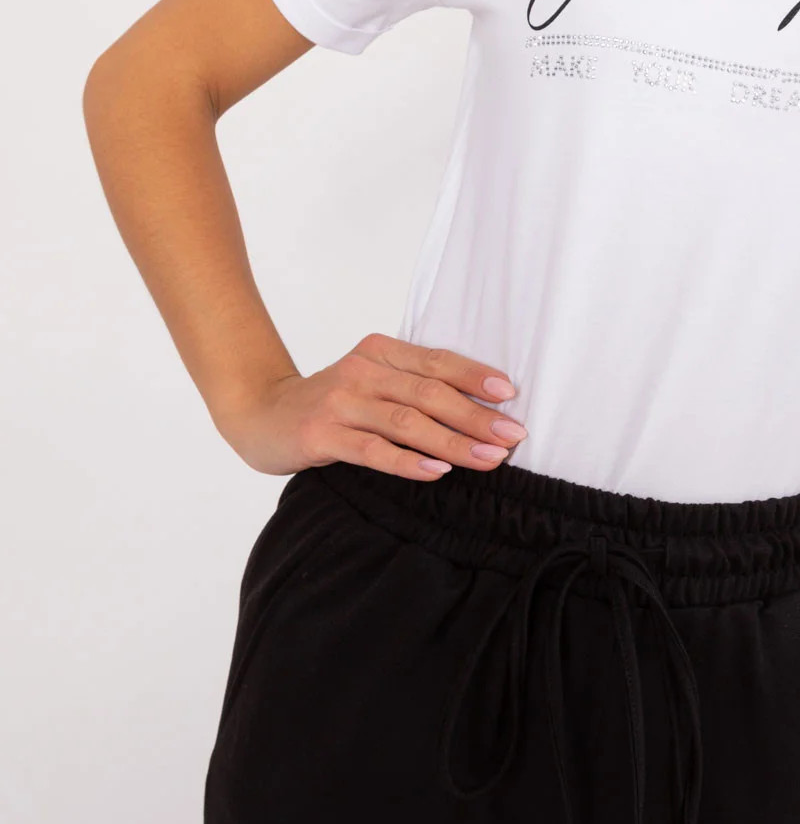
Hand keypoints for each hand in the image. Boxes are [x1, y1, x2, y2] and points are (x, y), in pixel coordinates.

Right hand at [214, 332, 527, 478]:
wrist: (261, 414)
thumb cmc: (332, 402)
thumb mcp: (372, 381)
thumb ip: (413, 385)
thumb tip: (482, 408)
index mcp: (380, 350)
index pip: (436, 362)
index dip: (475, 377)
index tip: (510, 395)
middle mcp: (362, 370)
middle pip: (428, 392)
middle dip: (475, 416)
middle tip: (512, 435)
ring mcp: (340, 402)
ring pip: (406, 422)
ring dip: (453, 442)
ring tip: (488, 459)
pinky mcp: (321, 435)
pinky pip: (372, 450)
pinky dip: (407, 462)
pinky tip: (436, 472)